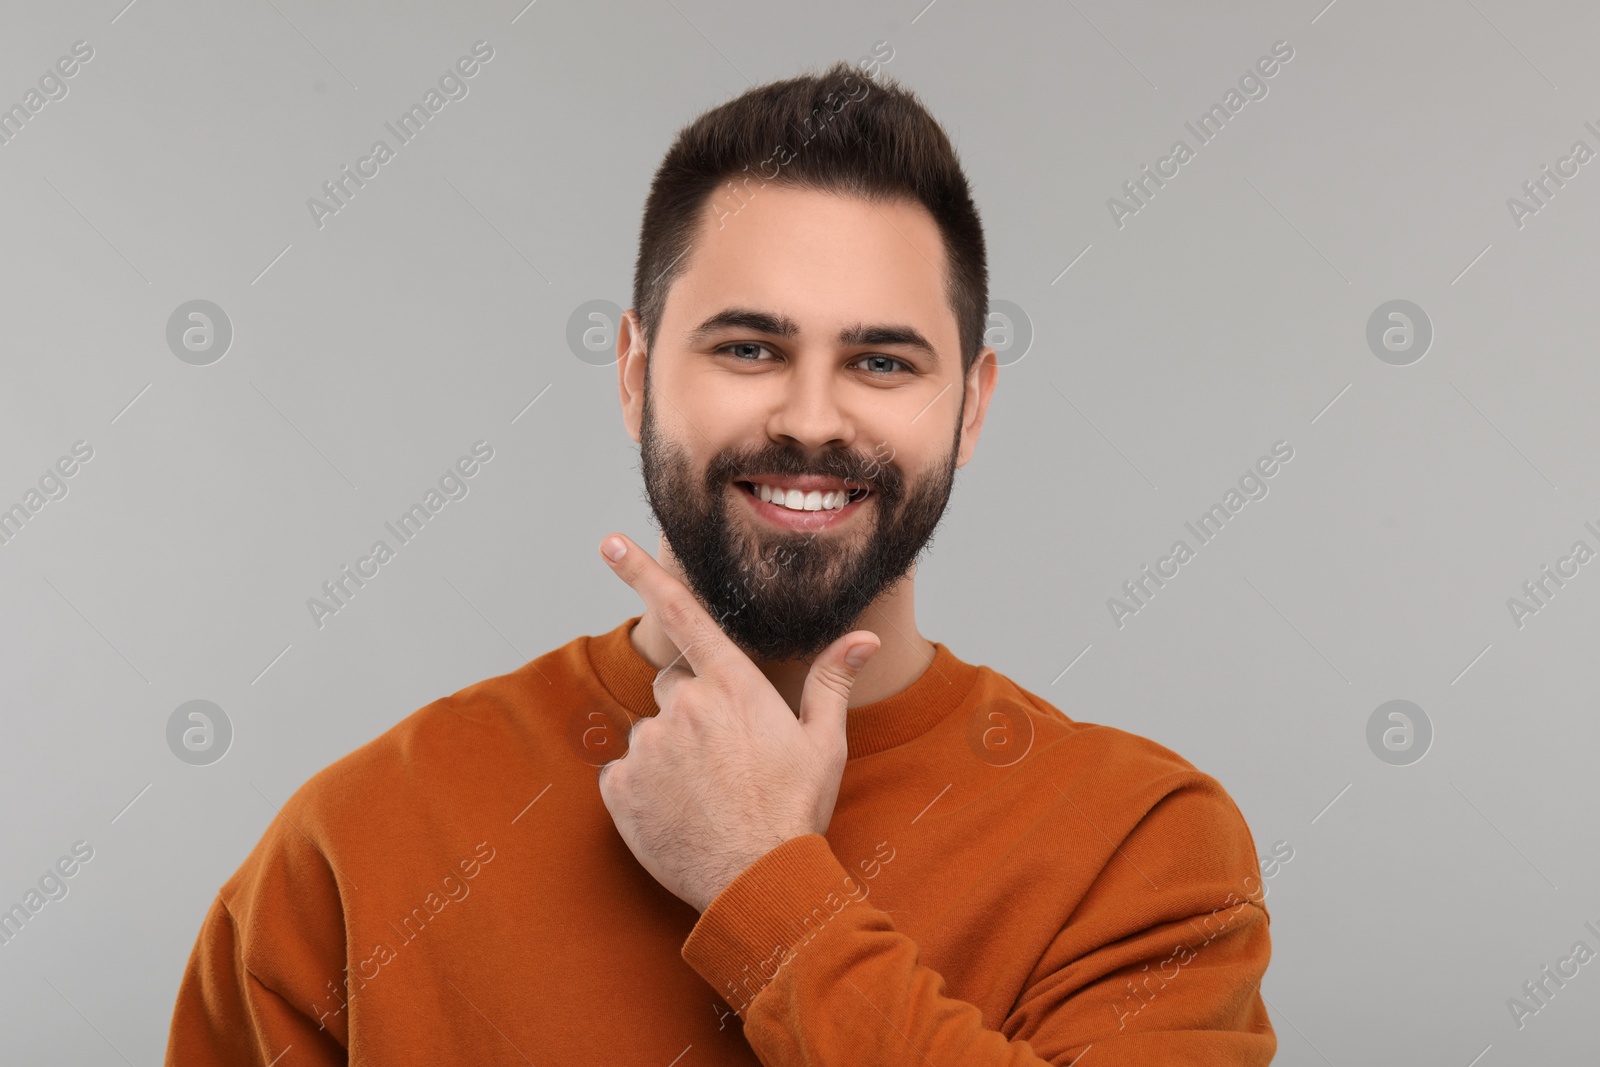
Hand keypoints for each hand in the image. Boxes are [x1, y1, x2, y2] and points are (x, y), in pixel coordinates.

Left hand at [594, 532, 880, 912]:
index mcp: (733, 686)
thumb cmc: (794, 811)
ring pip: (650, 733)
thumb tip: (863, 638)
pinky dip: (644, 788)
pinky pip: (624, 773)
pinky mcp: (619, 787)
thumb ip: (831, 683)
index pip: (684, 614)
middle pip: (673, 687)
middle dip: (692, 711)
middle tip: (725, 758)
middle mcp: (684, 705)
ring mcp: (648, 746)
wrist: (756, 882)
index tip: (609, 543)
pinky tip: (678, 812)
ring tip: (705, 794)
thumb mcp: (824, 745)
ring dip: (670, 753)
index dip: (643, 573)